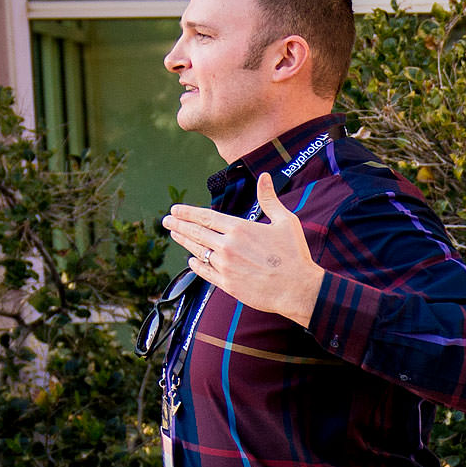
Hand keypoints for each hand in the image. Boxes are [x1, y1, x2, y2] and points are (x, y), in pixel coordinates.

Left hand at [162, 175, 322, 328]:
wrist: (299, 290)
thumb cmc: (295, 255)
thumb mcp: (286, 222)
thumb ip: (270, 199)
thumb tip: (265, 176)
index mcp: (239, 228)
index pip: (205, 217)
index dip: (188, 213)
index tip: (175, 210)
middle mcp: (228, 246)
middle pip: (196, 233)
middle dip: (178, 225)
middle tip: (166, 221)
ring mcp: (226, 266)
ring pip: (198, 251)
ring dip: (184, 242)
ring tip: (175, 236)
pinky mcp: (228, 284)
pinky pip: (205, 272)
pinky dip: (196, 265)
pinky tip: (191, 261)